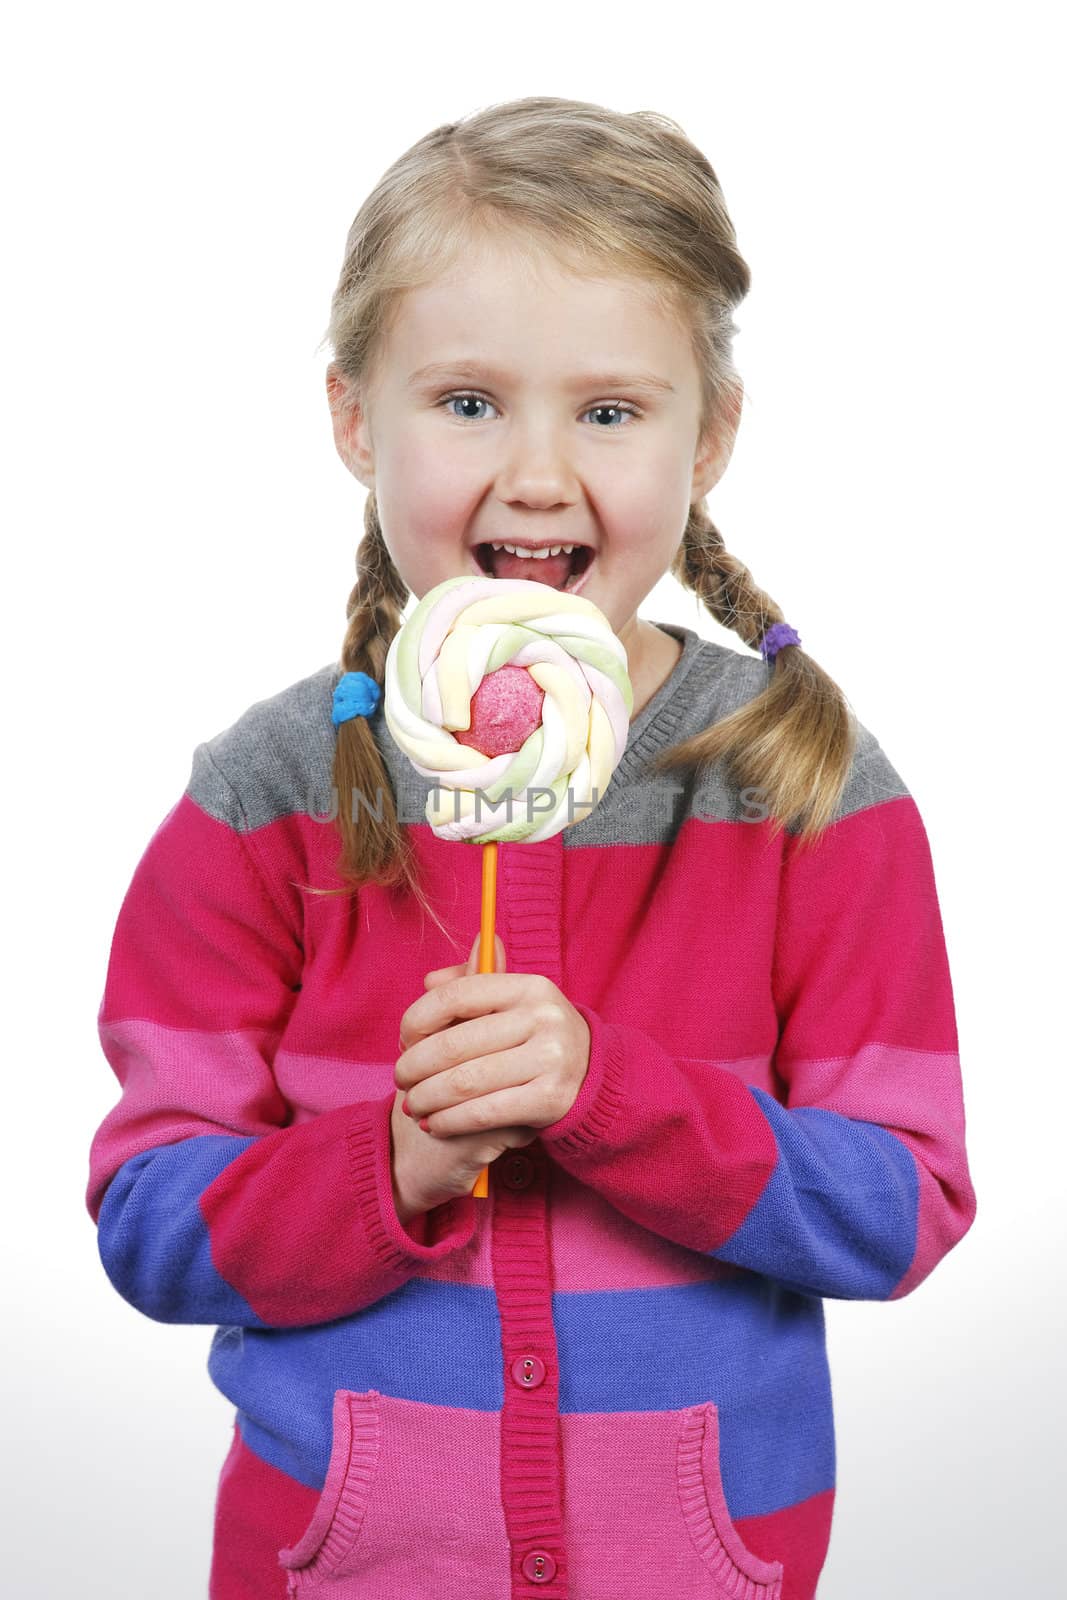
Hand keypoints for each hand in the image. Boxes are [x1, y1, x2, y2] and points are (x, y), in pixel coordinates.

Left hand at [389, 934, 541, 1221]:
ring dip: (427, 1098)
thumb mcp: (513, 1002)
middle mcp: (543, 1017)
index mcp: (529, 986)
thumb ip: (470, 985)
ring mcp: (551, 1058)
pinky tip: (435, 1124)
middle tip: (400, 1079)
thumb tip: (430, 980)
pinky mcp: (551, 1099)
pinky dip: (450, 1120)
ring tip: (411, 1106)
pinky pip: (485, 1112)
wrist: (591, 1076)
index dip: (418, 1020)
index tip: (403, 1041)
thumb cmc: (535, 1036)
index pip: (456, 996)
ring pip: (466, 1082)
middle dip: (415, 1066)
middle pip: (455, 1044)